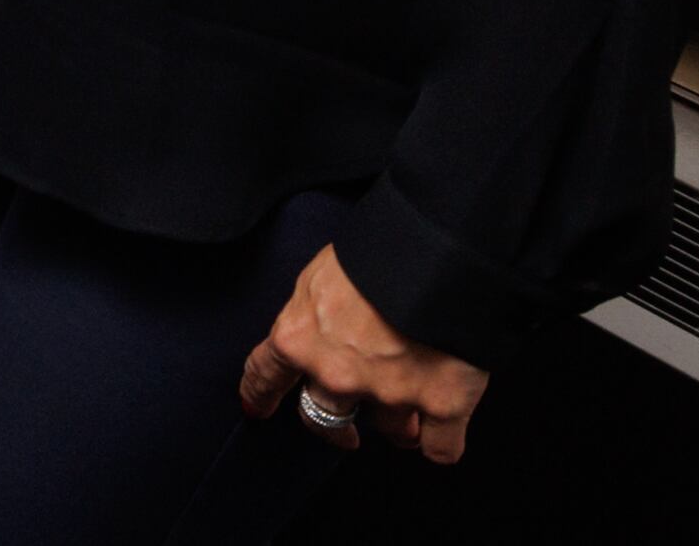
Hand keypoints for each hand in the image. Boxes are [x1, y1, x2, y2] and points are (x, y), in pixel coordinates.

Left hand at [238, 246, 485, 465]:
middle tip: (347, 435)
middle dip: (336, 429)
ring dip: (398, 426)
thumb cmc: (376, 250)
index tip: (257, 409)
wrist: (439, 252)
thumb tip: (324, 330)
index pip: (266, 373)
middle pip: (324, 417)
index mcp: (299, 337)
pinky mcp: (441, 404)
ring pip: (389, 429)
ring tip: (411, 419)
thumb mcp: (321, 275)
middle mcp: (337, 374)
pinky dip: (441, 442)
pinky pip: (440, 447)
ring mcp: (389, 392)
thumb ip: (316, 314)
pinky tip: (440, 433)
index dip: (260, 394)